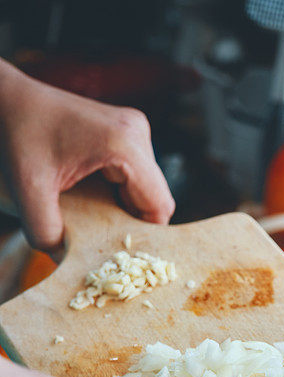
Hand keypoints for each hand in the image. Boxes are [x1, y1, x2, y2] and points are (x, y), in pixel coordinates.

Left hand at [0, 60, 174, 250]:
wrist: (6, 97)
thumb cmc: (15, 134)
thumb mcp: (28, 191)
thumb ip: (47, 234)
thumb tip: (68, 262)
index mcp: (124, 144)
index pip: (159, 206)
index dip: (145, 235)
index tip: (118, 251)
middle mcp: (136, 132)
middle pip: (155, 198)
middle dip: (131, 222)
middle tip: (101, 239)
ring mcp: (133, 129)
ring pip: (146, 189)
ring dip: (124, 209)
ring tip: (93, 218)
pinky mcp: (125, 132)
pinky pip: (135, 176)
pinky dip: (118, 194)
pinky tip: (92, 199)